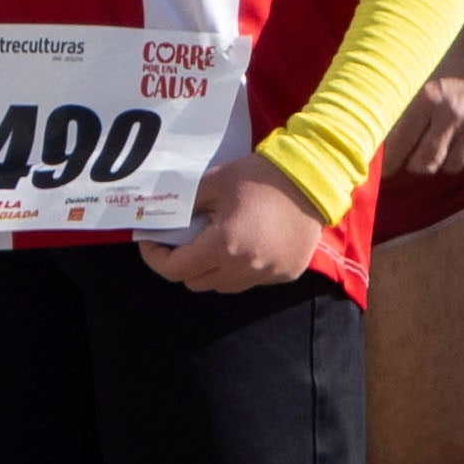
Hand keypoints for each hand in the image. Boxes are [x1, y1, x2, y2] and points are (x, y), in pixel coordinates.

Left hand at [139, 156, 326, 292]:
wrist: (313, 178)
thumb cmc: (260, 177)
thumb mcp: (212, 183)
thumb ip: (183, 205)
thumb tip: (160, 217)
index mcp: (224, 246)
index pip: (175, 270)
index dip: (155, 258)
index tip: (150, 243)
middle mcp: (246, 268)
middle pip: (196, 282)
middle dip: (182, 264)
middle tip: (182, 241)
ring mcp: (268, 274)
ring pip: (223, 286)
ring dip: (211, 270)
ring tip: (213, 243)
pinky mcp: (286, 274)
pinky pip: (251, 281)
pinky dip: (240, 270)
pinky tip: (244, 246)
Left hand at [383, 33, 463, 176]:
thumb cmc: (456, 47)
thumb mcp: (422, 63)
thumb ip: (401, 92)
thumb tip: (375, 120)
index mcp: (426, 96)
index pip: (400, 144)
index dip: (390, 162)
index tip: (384, 168)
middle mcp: (452, 113)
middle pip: (425, 163)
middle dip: (414, 165)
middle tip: (410, 161)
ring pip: (453, 165)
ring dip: (442, 162)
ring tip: (437, 151)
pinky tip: (463, 147)